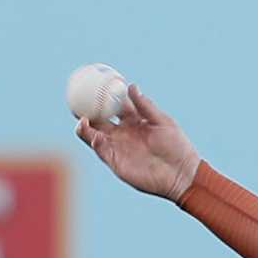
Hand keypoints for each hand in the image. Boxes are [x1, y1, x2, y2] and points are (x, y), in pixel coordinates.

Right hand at [74, 84, 201, 202]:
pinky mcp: (117, 163)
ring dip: (86, 128)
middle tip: (77, 100)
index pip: (114, 105)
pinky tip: (95, 137)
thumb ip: (145, 106)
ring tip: (81, 119)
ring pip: (95, 136)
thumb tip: (131, 86)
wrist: (181, 173)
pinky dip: (96, 143)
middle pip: (99, 120)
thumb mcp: (162, 121)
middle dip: (87, 110)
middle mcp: (123, 133)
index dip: (104, 95)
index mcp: (134, 121)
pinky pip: (102, 152)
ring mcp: (118, 148)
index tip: (94, 83)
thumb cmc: (176, 146)